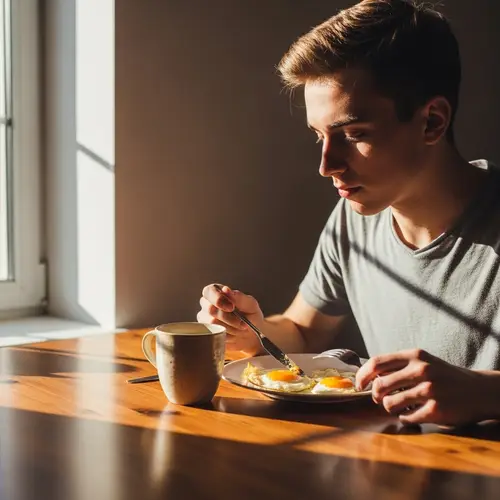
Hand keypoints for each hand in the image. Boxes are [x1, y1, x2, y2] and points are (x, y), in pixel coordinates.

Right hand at [197, 284, 263, 354]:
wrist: (253, 336)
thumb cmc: (251, 317)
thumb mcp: (251, 305)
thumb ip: (239, 297)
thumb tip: (226, 290)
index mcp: (218, 293)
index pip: (209, 291)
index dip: (218, 299)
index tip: (231, 307)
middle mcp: (208, 305)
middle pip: (210, 309)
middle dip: (229, 317)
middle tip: (242, 322)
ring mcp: (206, 320)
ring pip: (212, 323)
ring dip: (231, 327)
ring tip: (240, 328)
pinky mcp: (207, 333)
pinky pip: (213, 334)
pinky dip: (227, 335)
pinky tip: (233, 334)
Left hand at [355, 349, 494, 425]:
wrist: (478, 390)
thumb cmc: (443, 375)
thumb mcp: (422, 361)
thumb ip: (399, 365)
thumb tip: (368, 375)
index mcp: (414, 355)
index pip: (377, 362)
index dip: (362, 375)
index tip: (359, 385)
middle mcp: (421, 370)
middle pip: (380, 385)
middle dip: (376, 396)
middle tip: (380, 399)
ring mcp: (429, 390)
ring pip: (391, 404)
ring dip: (390, 408)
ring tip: (399, 407)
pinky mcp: (436, 409)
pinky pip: (407, 418)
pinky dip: (405, 418)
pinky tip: (413, 414)